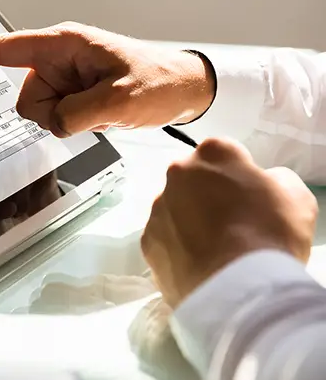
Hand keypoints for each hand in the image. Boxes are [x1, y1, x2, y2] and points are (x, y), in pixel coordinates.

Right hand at [0, 23, 214, 136]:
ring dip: (67, 120)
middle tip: (92, 109)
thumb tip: (51, 123)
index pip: (4, 50)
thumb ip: (76, 114)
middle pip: (27, 98)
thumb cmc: (158, 80)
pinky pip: (54, 117)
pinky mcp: (72, 93)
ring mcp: (64, 77)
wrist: (184, 88)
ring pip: (39, 113)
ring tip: (100, 110)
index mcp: (63, 44)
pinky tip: (98, 114)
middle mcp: (58, 59)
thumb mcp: (119, 99)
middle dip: (54, 113)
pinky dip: (73, 122)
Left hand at [141, 137, 317, 307]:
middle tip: (233, 222)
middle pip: (194, 179)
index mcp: (212, 154)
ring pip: (175, 208)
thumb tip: (262, 183)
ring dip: (190, 221)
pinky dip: (178, 248)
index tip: (251, 195)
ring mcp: (158, 208)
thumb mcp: (295, 196)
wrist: (237, 288)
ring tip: (215, 250)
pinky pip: (165, 239)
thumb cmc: (270, 234)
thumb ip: (274, 180)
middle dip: (209, 195)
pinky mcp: (148, 241)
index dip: (240, 174)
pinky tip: (199, 265)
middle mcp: (177, 174)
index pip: (225, 153)